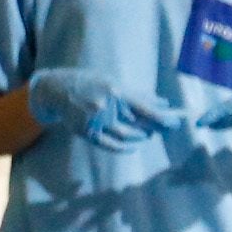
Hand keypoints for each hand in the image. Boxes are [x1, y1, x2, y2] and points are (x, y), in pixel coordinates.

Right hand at [26, 68, 181, 148]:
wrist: (56, 90)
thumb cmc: (88, 83)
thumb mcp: (112, 82)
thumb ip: (137, 94)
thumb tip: (162, 102)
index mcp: (115, 90)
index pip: (144, 107)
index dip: (161, 117)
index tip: (175, 123)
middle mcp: (106, 106)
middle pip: (137, 123)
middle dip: (154, 127)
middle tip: (166, 128)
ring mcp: (95, 121)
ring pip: (125, 136)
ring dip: (140, 137)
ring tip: (147, 134)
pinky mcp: (87, 132)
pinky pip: (110, 145)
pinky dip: (124, 148)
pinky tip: (133, 147)